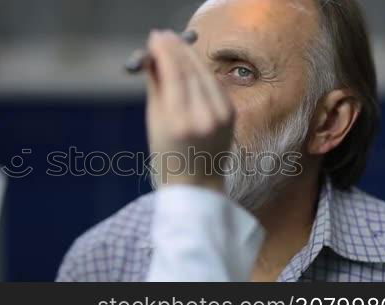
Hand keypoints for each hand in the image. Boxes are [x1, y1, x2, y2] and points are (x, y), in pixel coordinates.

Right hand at [145, 30, 235, 192]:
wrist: (197, 187)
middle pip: (191, 70)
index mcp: (179, 123)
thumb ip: (156, 88)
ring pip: (205, 74)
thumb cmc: (167, 159)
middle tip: (163, 36)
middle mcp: (203, 117)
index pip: (174, 74)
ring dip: (189, 55)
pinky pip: (214, 84)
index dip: (165, 51)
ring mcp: (221, 116)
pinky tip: (191, 62)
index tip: (155, 38)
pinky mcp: (231, 115)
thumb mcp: (154, 124)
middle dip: (176, 48)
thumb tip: (153, 58)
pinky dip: (202, 70)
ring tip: (174, 44)